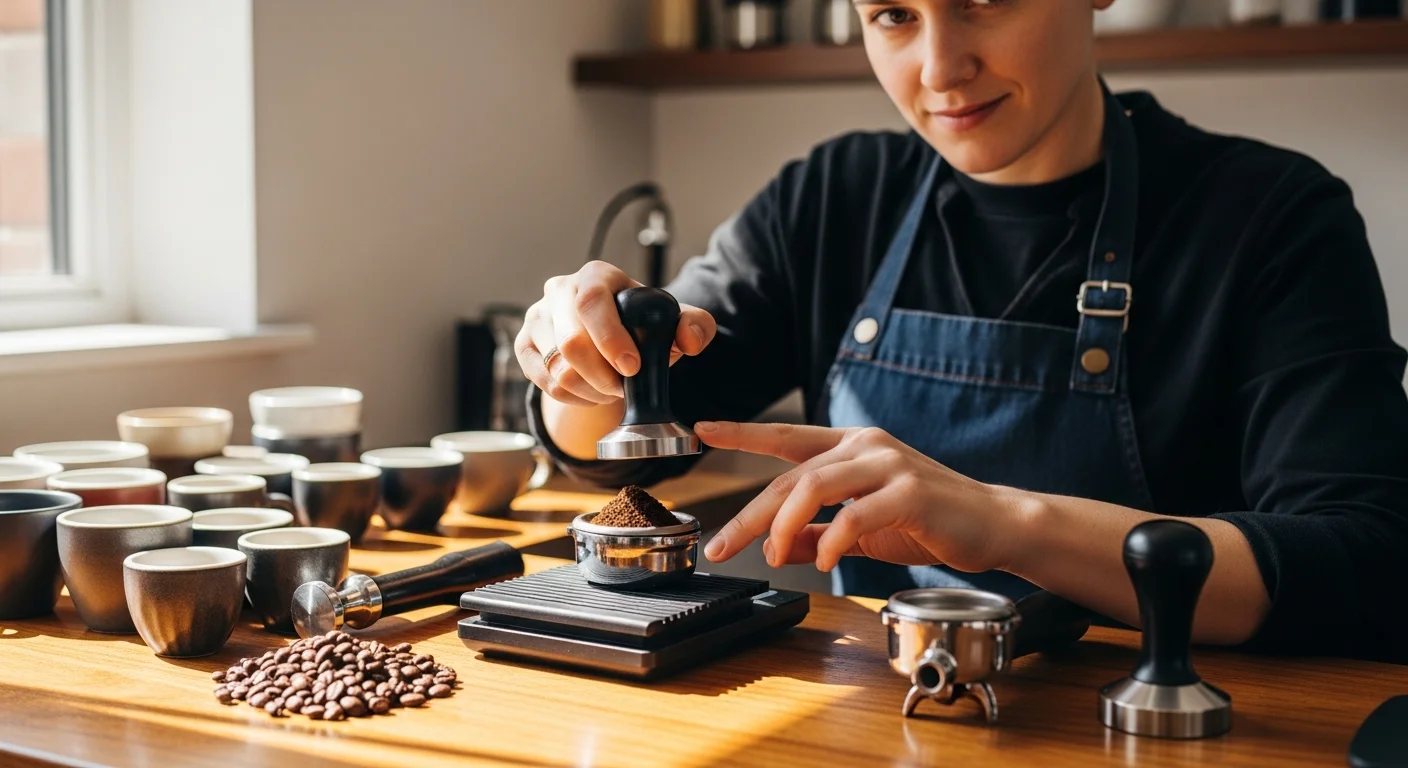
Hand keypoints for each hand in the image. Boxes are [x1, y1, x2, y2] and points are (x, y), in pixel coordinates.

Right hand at [515, 261, 716, 406]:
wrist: (608, 334)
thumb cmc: (642, 323)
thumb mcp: (674, 320)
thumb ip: (696, 325)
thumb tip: (688, 342)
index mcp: (596, 276)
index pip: (592, 302)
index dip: (610, 339)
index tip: (632, 368)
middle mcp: (559, 290)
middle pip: (570, 342)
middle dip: (603, 376)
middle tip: (624, 388)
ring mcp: (537, 317)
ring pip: (557, 368)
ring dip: (590, 390)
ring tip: (611, 390)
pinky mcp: (525, 345)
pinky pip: (544, 383)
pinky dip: (572, 398)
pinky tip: (591, 394)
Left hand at [696, 422, 1026, 573]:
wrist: (993, 525)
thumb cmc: (928, 522)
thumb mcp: (863, 529)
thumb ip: (819, 533)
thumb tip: (777, 546)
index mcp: (851, 446)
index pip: (786, 436)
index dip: (742, 432)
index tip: (702, 429)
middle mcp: (866, 445)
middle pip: (790, 476)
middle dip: (750, 515)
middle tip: (724, 545)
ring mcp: (888, 464)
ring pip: (814, 485)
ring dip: (783, 525)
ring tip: (774, 556)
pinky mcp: (910, 491)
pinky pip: (855, 514)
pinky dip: (833, 540)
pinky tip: (828, 561)